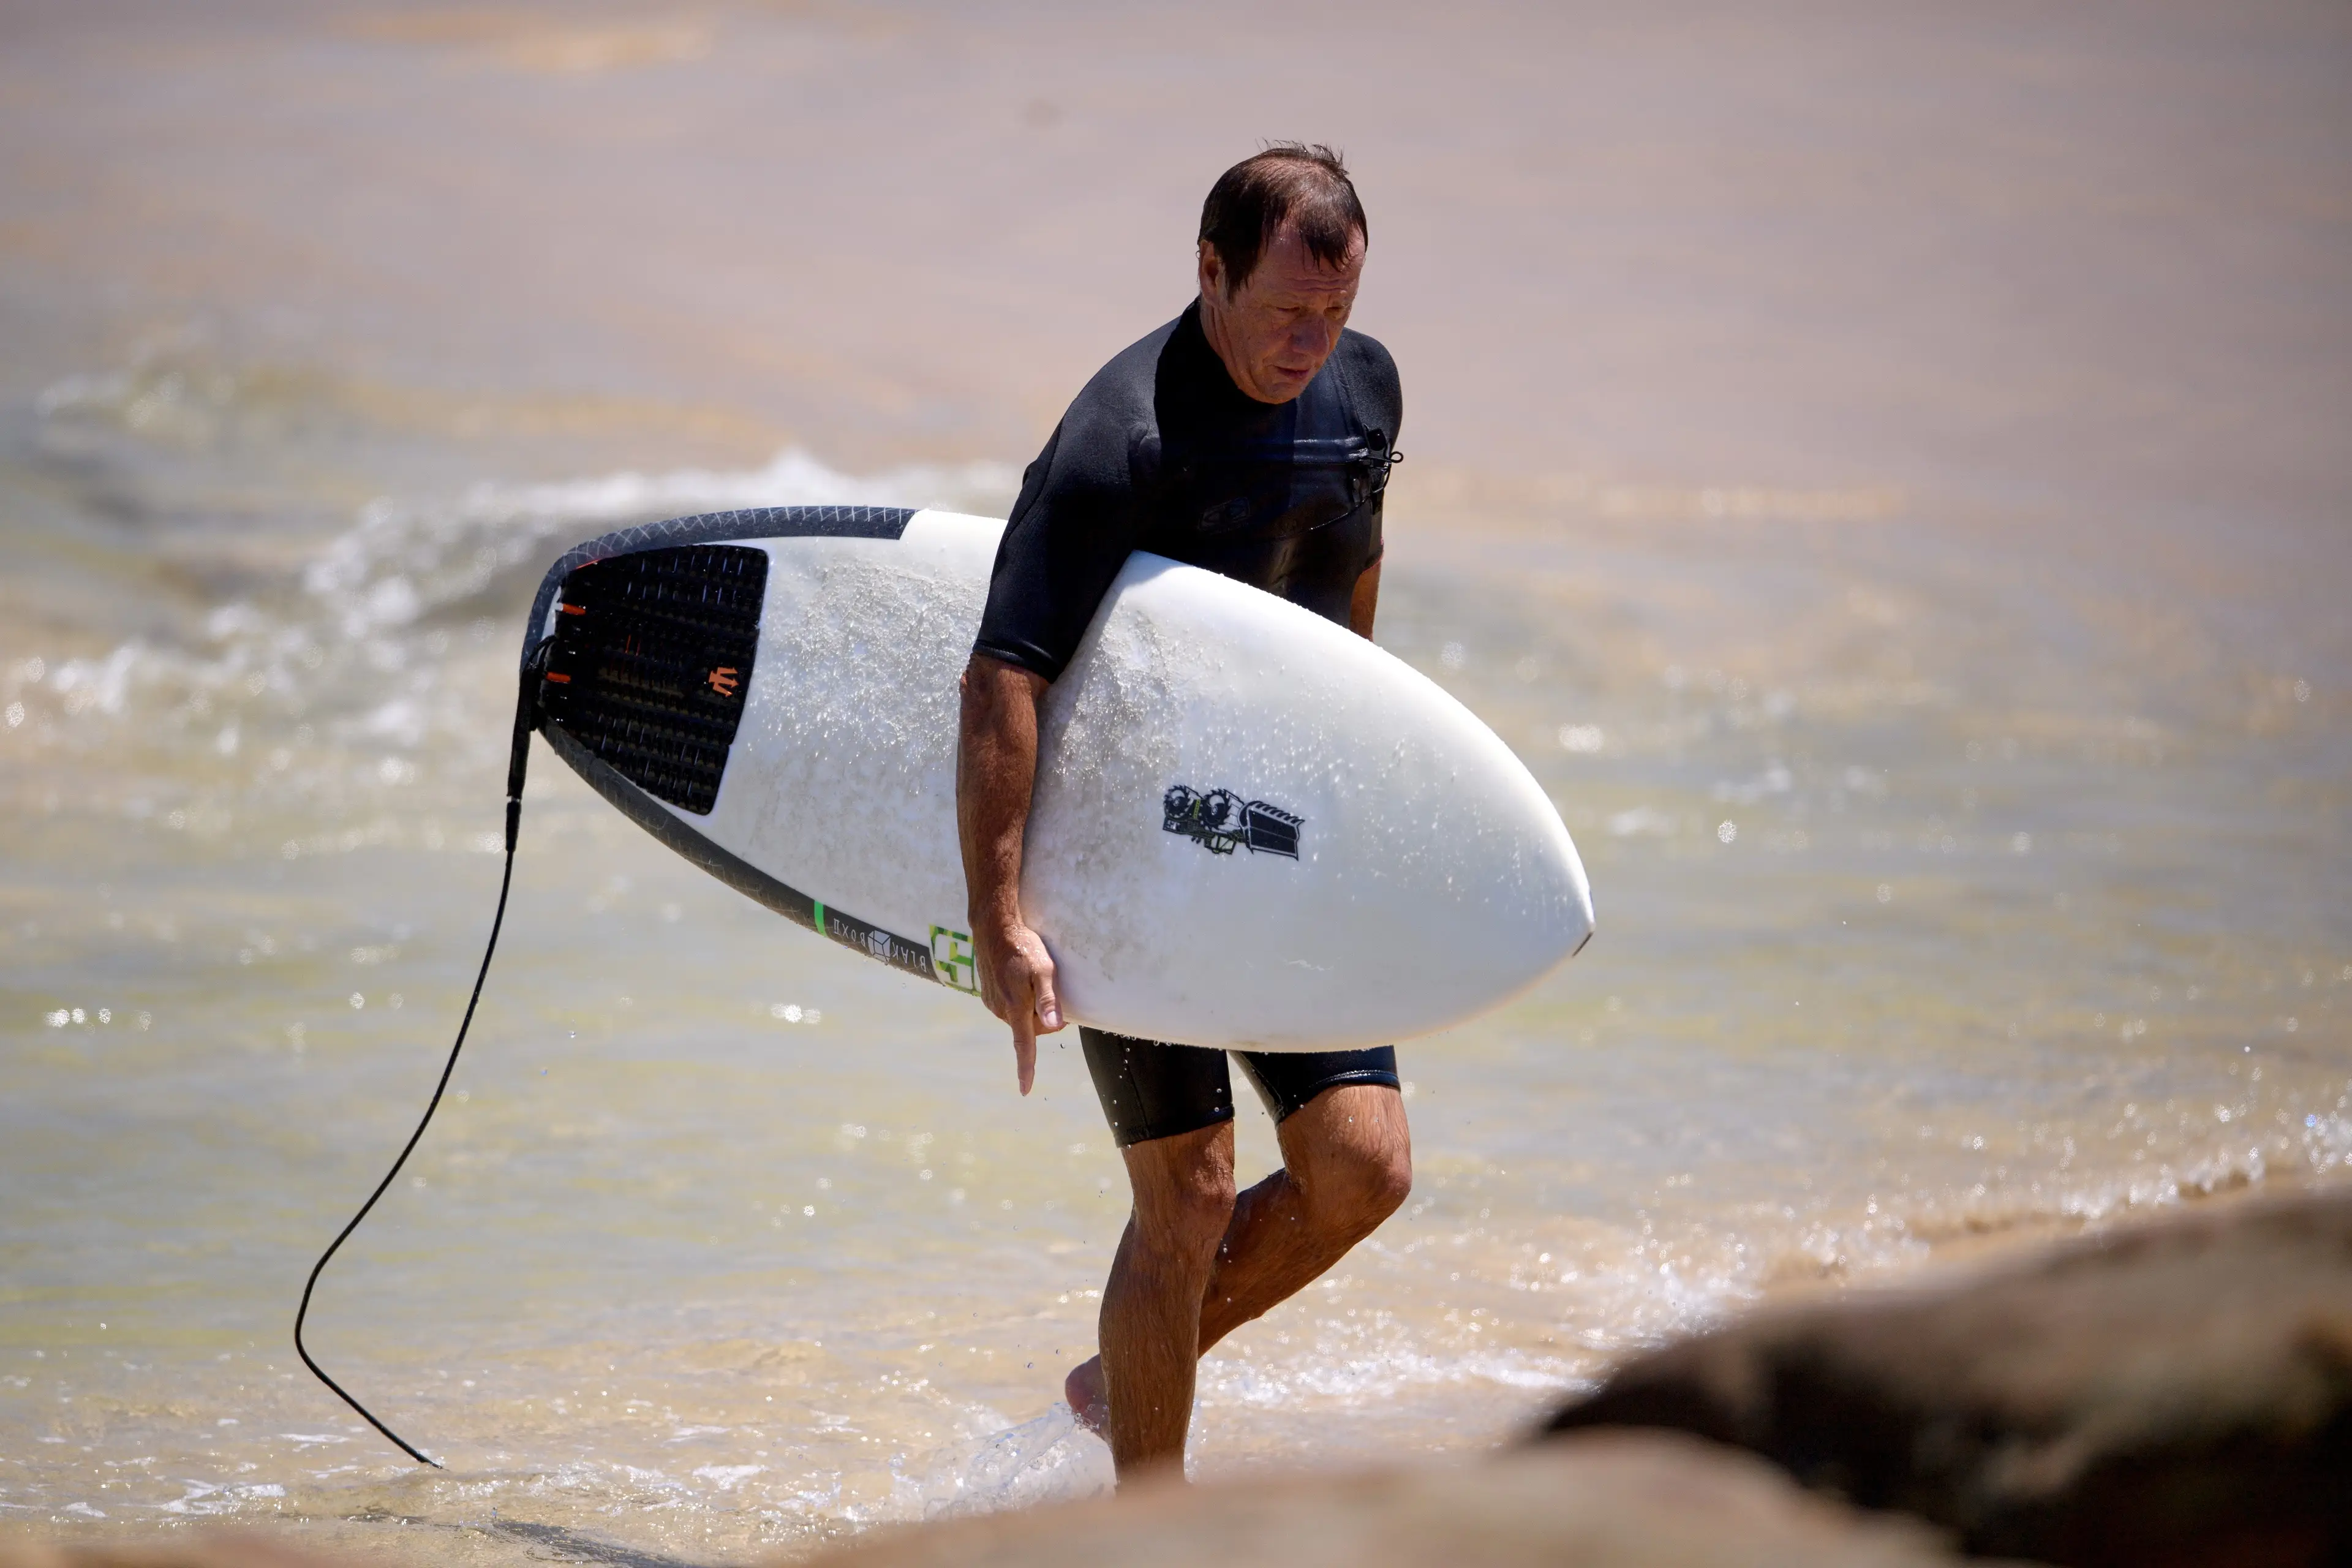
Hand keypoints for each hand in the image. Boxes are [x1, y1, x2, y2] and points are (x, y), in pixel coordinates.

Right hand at [974, 916, 1061, 1094]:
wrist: (993, 927)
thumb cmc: (1024, 946)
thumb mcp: (1045, 969)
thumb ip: (1049, 999)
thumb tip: (1055, 1026)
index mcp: (1016, 1007)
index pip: (1023, 1046)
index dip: (1026, 1069)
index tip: (1025, 1090)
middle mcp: (1001, 1010)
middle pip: (1031, 1029)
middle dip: (1044, 1019)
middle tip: (1051, 990)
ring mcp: (992, 1003)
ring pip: (1020, 1018)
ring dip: (1031, 1008)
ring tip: (1032, 980)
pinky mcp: (987, 995)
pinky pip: (1010, 1008)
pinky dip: (1019, 1000)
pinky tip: (1019, 979)